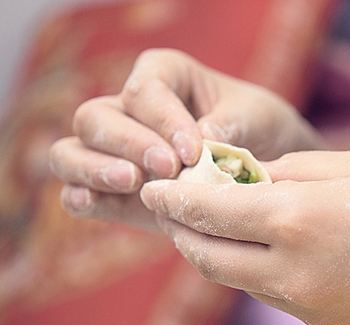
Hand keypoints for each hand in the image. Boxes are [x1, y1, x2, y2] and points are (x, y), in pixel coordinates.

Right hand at [49, 48, 321, 228]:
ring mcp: (114, 152)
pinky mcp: (112, 191)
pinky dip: (80, 198)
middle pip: (96, 117)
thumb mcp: (258, 117)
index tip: (194, 151)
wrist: (259, 163)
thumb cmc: (258, 126)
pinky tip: (92, 205)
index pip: (145, 91)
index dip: (164, 120)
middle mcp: (129, 110)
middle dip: (129, 143)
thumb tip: (204, 141)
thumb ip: (232, 125)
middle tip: (167, 169)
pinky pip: (77, 192)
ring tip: (132, 183)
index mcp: (164, 75)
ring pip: (71, 152)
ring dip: (93, 169)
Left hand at [140, 149, 349, 324]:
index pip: (210, 212)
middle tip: (182, 211)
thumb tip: (251, 181)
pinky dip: (260, 271)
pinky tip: (276, 249)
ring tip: (226, 226)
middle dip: (187, 233)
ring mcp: (311, 306)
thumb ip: (290, 174)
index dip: (176, 200)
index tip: (156, 191)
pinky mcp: (329, 323)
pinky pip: (277, 295)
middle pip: (211, 258)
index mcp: (299, 220)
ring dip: (221, 254)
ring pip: (240, 280)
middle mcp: (295, 272)